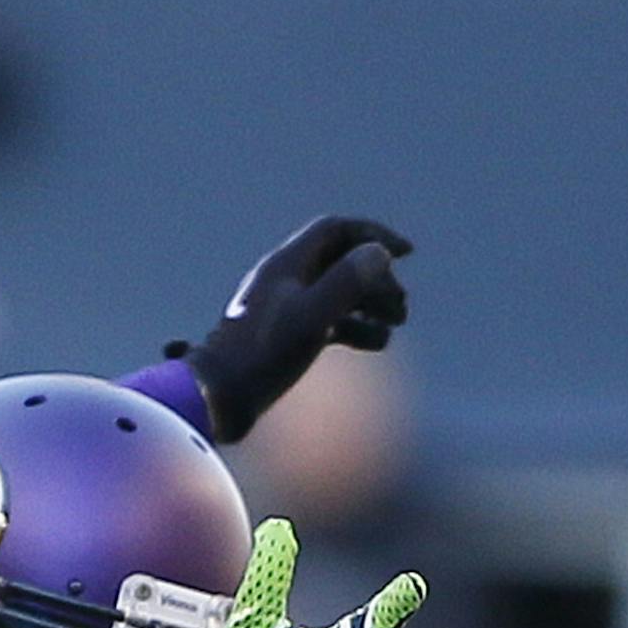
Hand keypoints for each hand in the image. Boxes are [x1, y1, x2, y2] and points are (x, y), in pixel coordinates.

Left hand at [173, 216, 411, 441]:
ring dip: (372, 303)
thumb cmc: (264, 353)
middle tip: (401, 306)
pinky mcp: (287, 337)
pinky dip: (357, 328)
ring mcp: (286, 309)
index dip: (372, 234)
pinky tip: (378, 343)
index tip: (406, 253)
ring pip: (339, 293)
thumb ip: (346, 282)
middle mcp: (285, 281)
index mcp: (286, 265)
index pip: (335, 231)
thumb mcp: (311, 316)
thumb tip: (378, 253)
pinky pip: (330, 322)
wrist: (221, 396)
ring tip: (396, 323)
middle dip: (378, 279)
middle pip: (342, 262)